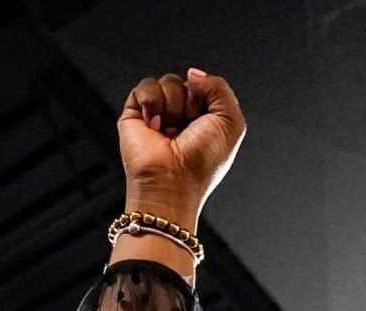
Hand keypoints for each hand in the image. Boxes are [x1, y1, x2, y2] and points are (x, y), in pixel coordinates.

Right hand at [117, 68, 245, 230]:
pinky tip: (154, 125)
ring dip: (172, 105)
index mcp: (205, 118)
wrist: (171, 183)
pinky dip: (151, 102)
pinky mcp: (134, 116)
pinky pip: (145, 87)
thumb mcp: (231, 121)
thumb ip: (219, 87)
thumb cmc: (202, 162)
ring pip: (167, 82)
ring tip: (169, 131)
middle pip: (187, 82)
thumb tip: (192, 73)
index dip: (208, 98)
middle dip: (189, 102)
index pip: (207, 87)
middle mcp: (182, 116)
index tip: (205, 121)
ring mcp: (158, 115)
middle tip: (186, 129)